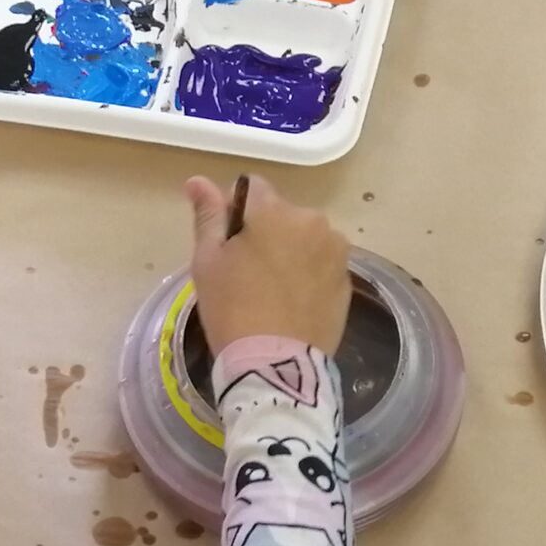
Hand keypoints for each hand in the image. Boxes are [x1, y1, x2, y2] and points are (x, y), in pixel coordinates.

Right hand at [185, 175, 351, 356]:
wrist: (276, 365)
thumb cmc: (232, 310)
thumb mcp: (208, 262)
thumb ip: (208, 216)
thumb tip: (197, 180)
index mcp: (274, 210)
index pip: (251, 188)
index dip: (235, 211)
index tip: (227, 243)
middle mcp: (313, 221)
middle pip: (282, 214)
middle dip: (266, 232)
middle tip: (247, 273)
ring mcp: (336, 251)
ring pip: (305, 239)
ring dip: (291, 252)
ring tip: (273, 291)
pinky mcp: (347, 281)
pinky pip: (322, 265)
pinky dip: (308, 275)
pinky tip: (292, 303)